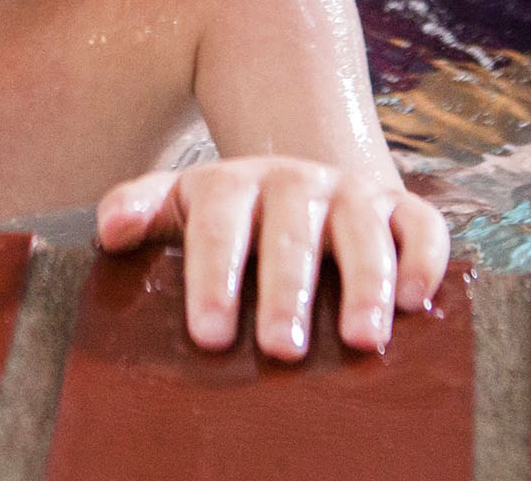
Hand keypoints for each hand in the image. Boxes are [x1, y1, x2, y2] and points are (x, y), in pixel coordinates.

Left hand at [96, 156, 449, 360]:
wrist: (299, 185)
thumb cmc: (229, 217)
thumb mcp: (180, 205)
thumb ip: (141, 209)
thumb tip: (108, 230)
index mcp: (233, 183)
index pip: (219, 222)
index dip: (214, 276)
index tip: (210, 334)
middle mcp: (295, 181)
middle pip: (290, 230)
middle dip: (287, 289)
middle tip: (282, 348)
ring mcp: (351, 192)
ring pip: (362, 227)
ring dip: (364, 281)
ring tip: (362, 340)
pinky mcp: (400, 207)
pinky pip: (422, 225)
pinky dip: (422, 259)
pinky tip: (414, 302)